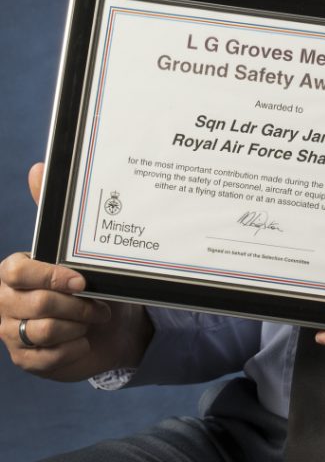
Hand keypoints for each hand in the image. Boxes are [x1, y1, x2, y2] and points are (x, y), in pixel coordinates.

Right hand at [0, 163, 152, 381]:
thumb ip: (54, 216)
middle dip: (75, 304)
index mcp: (15, 273)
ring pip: (43, 330)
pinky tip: (85, 339)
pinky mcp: (27, 361)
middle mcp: (7, 303)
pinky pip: (49, 357)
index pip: (15, 271)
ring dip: (78, 324)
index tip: (81, 280)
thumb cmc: (90, 285)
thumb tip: (38, 167)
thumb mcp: (76, 251)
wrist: (111, 328)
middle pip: (36, 303)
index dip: (49, 276)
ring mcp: (13, 334)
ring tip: (95, 317)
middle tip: (98, 303)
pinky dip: (75, 347)